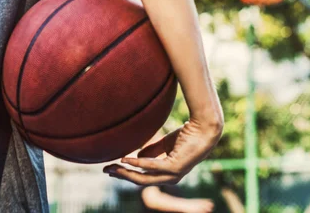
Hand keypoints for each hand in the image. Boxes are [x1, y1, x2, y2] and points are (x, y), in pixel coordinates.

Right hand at [103, 117, 222, 185]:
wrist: (204, 129)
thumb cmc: (189, 134)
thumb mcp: (167, 144)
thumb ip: (153, 151)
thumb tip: (136, 156)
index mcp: (168, 173)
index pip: (143, 177)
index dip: (126, 174)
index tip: (111, 168)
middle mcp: (170, 177)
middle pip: (140, 181)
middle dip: (122, 176)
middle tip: (106, 170)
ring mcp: (173, 174)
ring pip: (144, 178)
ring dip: (126, 172)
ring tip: (112, 167)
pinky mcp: (175, 167)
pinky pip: (152, 166)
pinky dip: (137, 163)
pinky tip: (126, 159)